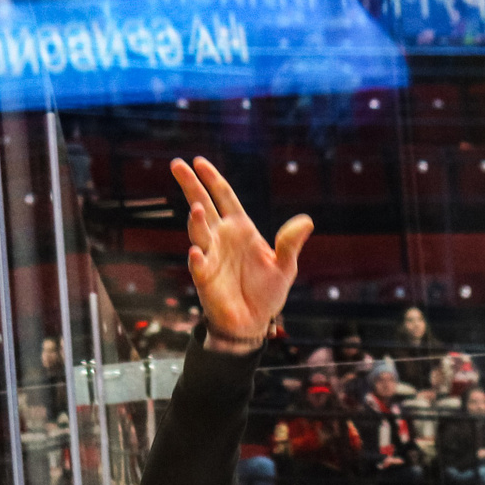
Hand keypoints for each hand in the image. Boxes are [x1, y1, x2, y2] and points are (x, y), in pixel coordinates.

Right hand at [170, 157, 311, 352]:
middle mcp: (221, 238)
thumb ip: (290, 243)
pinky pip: (198, 265)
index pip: (223, 196)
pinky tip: (196, 252)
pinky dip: (197, 258)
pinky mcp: (204, 279)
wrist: (253, 323)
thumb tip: (306, 221)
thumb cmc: (267, 292)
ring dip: (196, 222)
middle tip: (177, 165)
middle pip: (203, 205)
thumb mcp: (285, 266)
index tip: (198, 161)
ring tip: (197, 209)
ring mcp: (210, 256)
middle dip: (190, 186)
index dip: (211, 178)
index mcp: (240, 228)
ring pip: (199, 232)